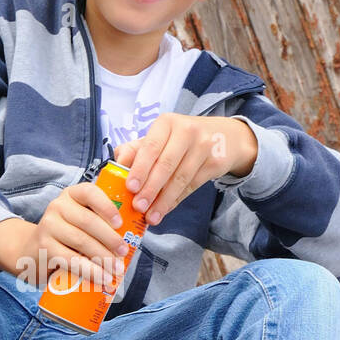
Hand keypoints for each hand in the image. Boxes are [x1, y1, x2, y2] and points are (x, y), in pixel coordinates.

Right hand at [14, 181, 131, 291]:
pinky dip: (90, 271)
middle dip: (110, 239)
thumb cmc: (67, 235)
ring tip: (117, 269)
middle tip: (124, 253)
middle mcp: (58, 206)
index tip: (121, 224)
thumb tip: (136, 236)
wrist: (31, 250)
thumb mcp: (80, 220)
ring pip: (81, 241)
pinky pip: (71, 259)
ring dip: (103, 258)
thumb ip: (100, 221)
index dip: (107, 207)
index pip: (90, 193)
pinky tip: (102, 278)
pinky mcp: (44, 248)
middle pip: (88, 221)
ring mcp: (48, 226)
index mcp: (72, 195)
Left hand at [113, 113, 257, 223]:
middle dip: (150, 189)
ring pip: (180, 178)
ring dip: (163, 201)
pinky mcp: (215, 162)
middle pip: (165, 165)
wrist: (224, 136)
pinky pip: (192, 186)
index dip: (139, 169)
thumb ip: (135, 149)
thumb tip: (115, 165)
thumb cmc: (181, 138)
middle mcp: (187, 131)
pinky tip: (165, 209)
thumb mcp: (159, 137)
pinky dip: (176, 200)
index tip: (129, 188)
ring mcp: (204, 146)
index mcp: (167, 123)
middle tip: (138, 207)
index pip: (150, 147)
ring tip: (151, 217)